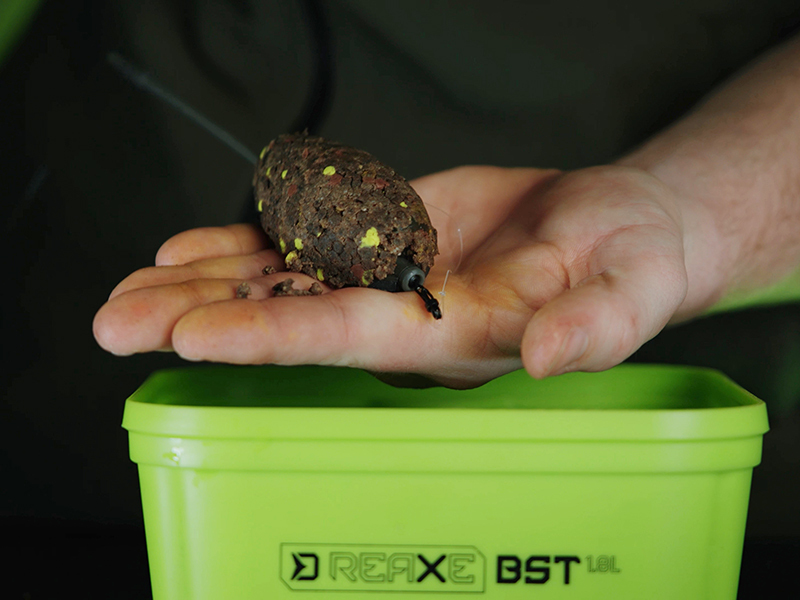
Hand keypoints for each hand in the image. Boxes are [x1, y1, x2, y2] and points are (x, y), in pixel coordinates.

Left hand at [93, 165, 714, 387]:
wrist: (620, 230)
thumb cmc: (631, 261)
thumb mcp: (631, 287)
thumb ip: (593, 326)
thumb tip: (549, 355)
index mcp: (456, 333)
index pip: (352, 337)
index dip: (276, 336)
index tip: (196, 337)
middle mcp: (409, 312)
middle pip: (293, 316)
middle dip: (206, 318)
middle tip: (118, 322)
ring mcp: (393, 275)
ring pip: (288, 279)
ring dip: (207, 282)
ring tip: (132, 289)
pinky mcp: (391, 238)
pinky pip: (310, 242)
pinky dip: (250, 243)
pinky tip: (192, 248)